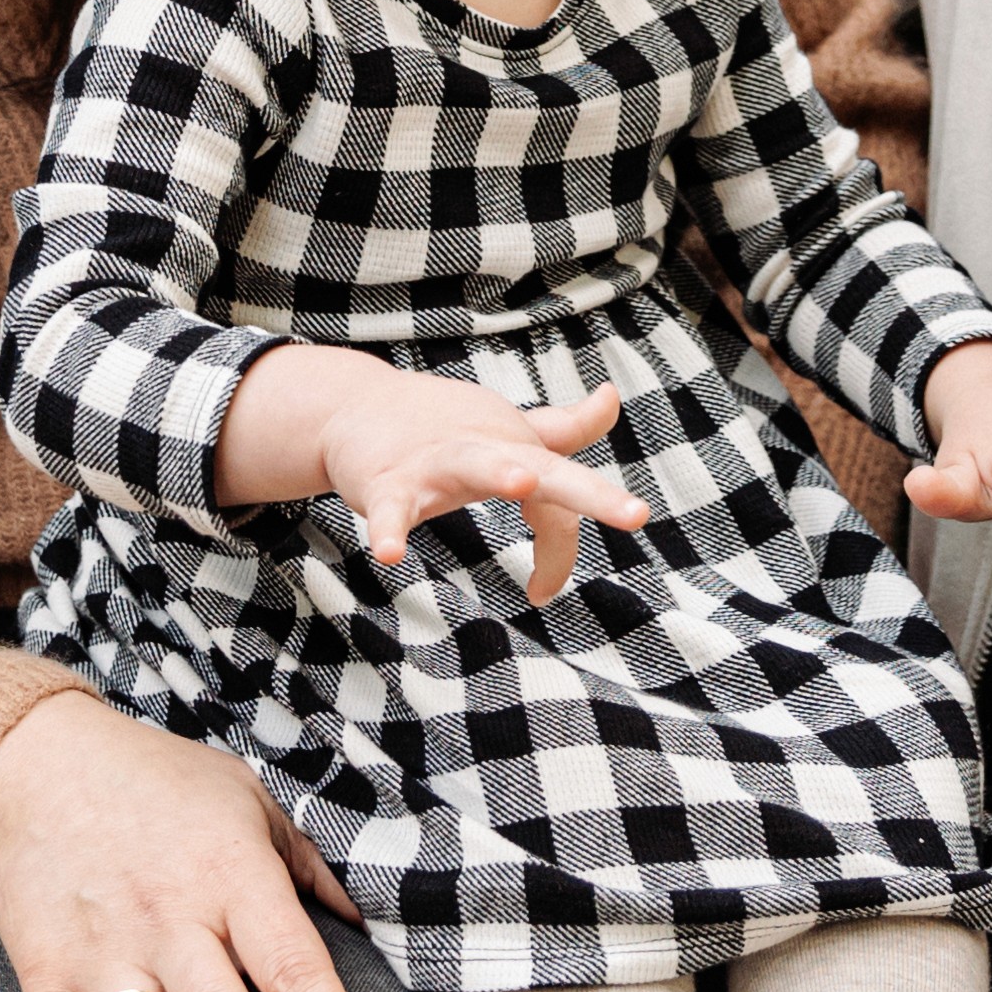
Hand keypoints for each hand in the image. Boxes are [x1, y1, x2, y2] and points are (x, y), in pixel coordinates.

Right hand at [288, 362, 658, 605]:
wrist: (354, 405)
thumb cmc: (444, 425)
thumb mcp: (508, 428)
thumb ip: (563, 427)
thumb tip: (613, 397)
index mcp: (519, 447)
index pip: (564, 499)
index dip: (563, 550)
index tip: (542, 593)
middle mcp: (486, 450)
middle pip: (546, 469)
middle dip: (591, 492)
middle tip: (637, 514)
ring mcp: (436, 462)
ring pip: (474, 463)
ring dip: (500, 471)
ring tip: (522, 482)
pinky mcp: (388, 481)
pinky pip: (391, 508)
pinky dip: (389, 529)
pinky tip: (389, 554)